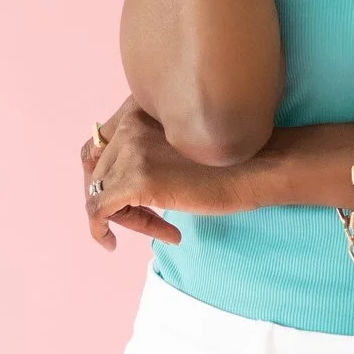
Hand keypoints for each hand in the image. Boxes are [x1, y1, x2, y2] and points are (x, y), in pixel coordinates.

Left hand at [80, 98, 260, 251]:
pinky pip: (99, 211)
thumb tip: (110, 184)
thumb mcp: (178, 145)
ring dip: (122, 217)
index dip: (99, 177)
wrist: (258, 169)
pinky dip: (100, 230)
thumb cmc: (228, 161)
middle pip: (96, 172)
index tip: (118, 200)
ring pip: (98, 192)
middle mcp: (130, 124)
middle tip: (149, 221)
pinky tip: (113, 244)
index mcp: (139, 110)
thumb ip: (147, 151)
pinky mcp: (138, 180)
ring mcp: (132, 151)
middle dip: (117, 201)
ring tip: (159, 229)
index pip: (96, 145)